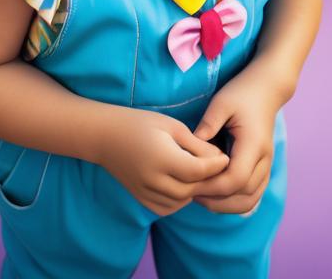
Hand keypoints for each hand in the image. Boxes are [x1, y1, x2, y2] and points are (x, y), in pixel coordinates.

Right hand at [96, 107, 228, 216]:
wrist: (105, 136)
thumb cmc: (140, 123)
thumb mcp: (171, 126)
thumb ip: (196, 145)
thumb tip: (220, 159)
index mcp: (161, 158)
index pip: (198, 170)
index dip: (215, 165)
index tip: (226, 156)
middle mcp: (153, 180)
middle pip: (192, 188)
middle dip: (208, 179)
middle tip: (219, 167)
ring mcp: (146, 193)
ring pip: (182, 200)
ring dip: (195, 189)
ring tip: (201, 173)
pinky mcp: (142, 200)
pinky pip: (169, 207)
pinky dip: (180, 199)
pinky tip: (182, 183)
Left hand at [190, 68, 279, 213]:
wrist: (266, 89)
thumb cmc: (241, 93)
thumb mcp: (221, 103)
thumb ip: (208, 124)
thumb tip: (191, 148)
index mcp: (254, 145)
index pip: (235, 179)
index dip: (212, 186)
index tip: (190, 182)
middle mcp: (264, 160)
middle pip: (243, 196)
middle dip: (216, 200)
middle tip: (190, 193)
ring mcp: (266, 167)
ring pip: (249, 201)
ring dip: (225, 205)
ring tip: (200, 196)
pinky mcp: (263, 169)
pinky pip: (251, 196)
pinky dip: (234, 202)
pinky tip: (214, 195)